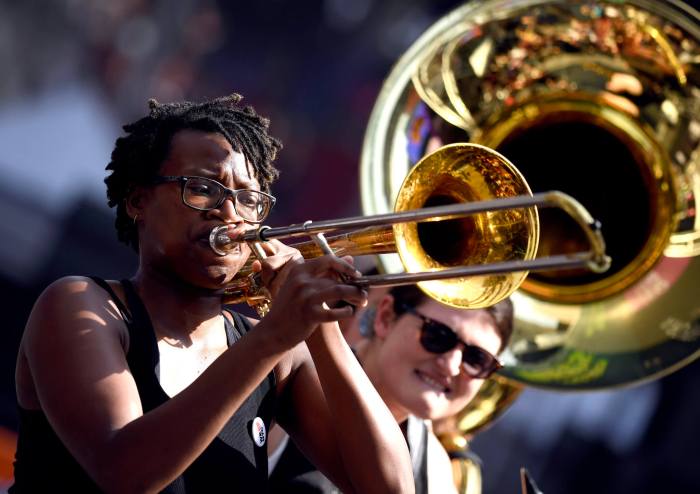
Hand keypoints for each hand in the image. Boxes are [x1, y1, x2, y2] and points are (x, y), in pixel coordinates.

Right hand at [253, 247, 367, 350]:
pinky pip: (335, 312)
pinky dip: (346, 312)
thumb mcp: (300, 285)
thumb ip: (323, 272)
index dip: (345, 266)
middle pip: (337, 278)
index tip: (356, 274)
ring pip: (340, 291)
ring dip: (356, 296)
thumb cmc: (289, 307)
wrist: (273, 330)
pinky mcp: (309, 315)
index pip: (328, 260)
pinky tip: (348, 312)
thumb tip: (350, 259)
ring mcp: (305, 298)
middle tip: (363, 292)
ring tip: (362, 301)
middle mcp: (302, 281)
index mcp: (299, 270)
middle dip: (355, 285)